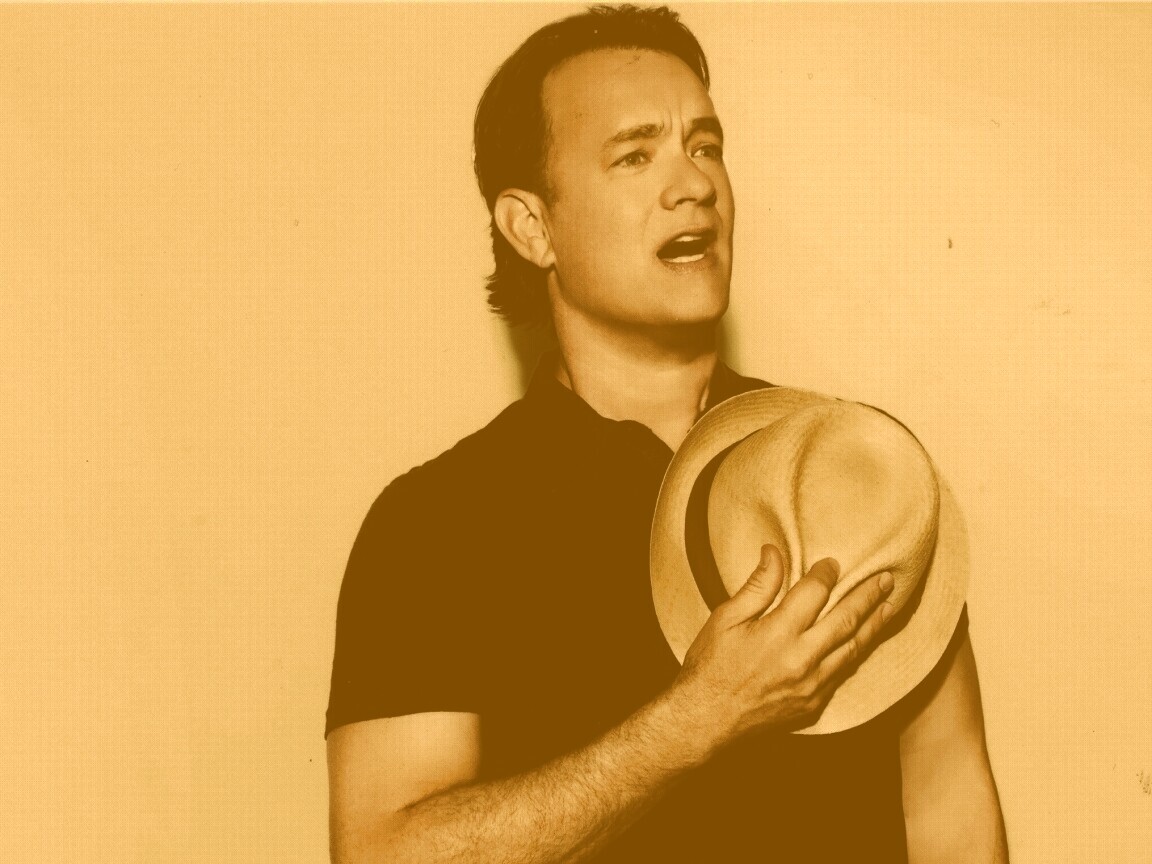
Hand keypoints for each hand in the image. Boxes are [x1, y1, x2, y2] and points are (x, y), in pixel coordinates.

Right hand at [671, 544, 894, 746]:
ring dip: (874, 625)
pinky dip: (856, 653)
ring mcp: (812, 685)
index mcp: (778, 633)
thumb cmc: (710, 667)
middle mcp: (802, 659)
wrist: (705, 721)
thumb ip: (757, 586)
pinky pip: (843, 673)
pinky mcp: (813, 704)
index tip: (832, 564)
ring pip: (853, 649)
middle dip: (868, 596)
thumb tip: (774, 553)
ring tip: (889, 606)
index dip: (826, 574)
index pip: (814, 593)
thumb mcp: (725, 619)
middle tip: (887, 579)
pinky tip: (863, 642)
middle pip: (846, 620)